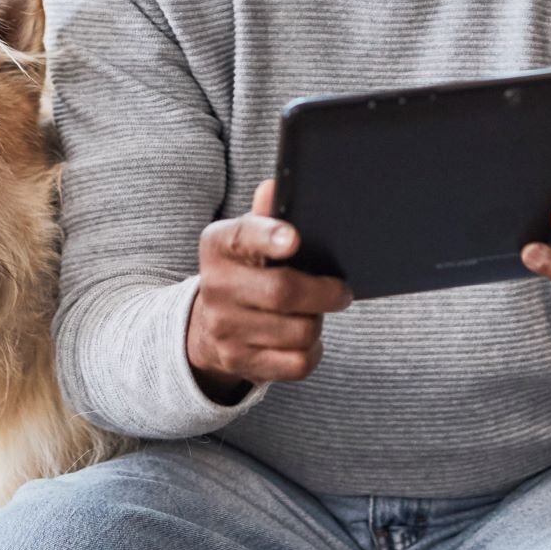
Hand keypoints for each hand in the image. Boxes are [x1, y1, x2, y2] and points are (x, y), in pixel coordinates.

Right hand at [188, 179, 352, 403]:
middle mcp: (216, 287)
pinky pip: (297, 363)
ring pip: (299, 331)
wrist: (208, 325)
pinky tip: (307, 339)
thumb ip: (266, 215)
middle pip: (283, 292)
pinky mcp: (239, 362)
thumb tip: (275, 186)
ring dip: (317, 322)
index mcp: (218, 245)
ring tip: (315, 313)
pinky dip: (313, 351)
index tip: (294, 239)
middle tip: (342, 290)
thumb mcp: (247, 239)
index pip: (243, 237)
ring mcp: (225, 329)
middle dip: (325, 292)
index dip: (270, 237)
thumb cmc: (244, 271)